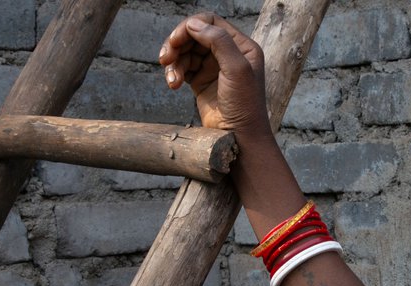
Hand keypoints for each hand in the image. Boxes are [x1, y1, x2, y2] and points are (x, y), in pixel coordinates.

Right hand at [159, 14, 271, 138]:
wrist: (238, 138)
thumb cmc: (244, 106)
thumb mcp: (237, 69)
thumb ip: (219, 41)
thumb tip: (193, 24)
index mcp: (242, 46)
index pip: (211, 22)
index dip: (190, 26)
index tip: (176, 40)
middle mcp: (228, 53)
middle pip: (194, 34)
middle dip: (177, 43)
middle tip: (166, 57)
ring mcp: (213, 67)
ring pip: (185, 51)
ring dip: (174, 61)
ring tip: (172, 80)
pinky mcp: (201, 81)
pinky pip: (182, 67)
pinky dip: (174, 72)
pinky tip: (173, 84)